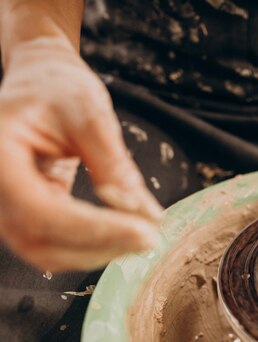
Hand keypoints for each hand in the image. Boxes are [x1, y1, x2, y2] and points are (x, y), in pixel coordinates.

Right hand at [0, 37, 162, 270]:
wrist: (38, 81)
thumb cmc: (57, 87)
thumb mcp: (90, 114)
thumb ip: (114, 164)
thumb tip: (144, 214)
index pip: (38, 211)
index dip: (92, 229)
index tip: (143, 232)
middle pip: (39, 240)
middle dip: (100, 245)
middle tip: (151, 237)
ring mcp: (5, 204)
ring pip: (47, 250)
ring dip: (99, 251)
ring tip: (143, 234)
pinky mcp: (26, 212)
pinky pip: (55, 241)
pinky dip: (93, 243)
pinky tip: (126, 230)